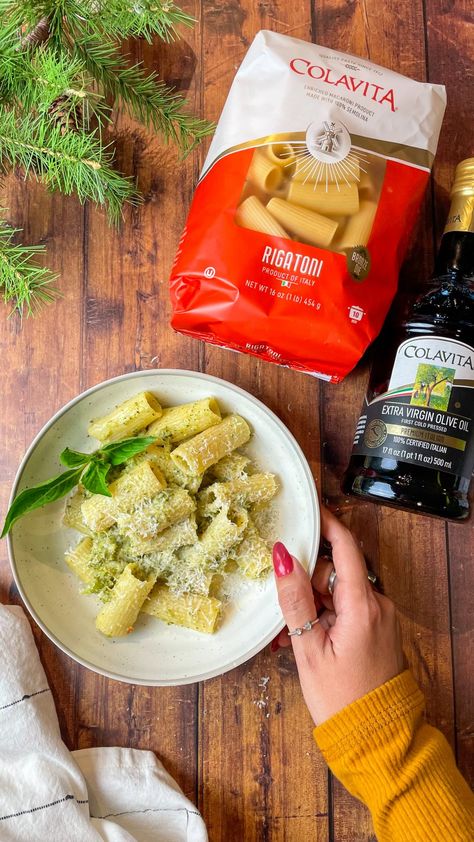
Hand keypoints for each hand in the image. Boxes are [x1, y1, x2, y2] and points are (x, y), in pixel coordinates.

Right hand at [272, 506, 404, 725]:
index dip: (327, 524)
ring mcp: (379, 617)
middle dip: (307, 582)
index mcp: (363, 605)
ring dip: (312, 604)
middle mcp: (377, 605)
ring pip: (338, 592)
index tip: (307, 509)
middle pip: (337, 570)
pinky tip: (305, 639)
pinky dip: (324, 617)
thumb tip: (282, 556)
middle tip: (283, 611)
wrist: (378, 739)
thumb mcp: (309, 649)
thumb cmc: (342, 700)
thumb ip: (295, 599)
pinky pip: (346, 609)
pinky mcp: (377, 629)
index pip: (346, 547)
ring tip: (289, 636)